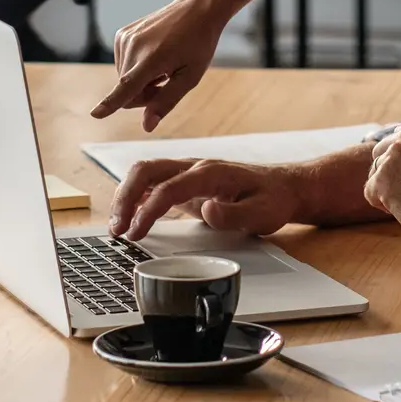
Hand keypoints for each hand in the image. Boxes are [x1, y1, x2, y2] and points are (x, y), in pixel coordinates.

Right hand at [92, 0, 233, 130]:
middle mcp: (134, 46)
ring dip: (141, 80)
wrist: (196, 9)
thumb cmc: (198, 43)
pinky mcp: (122, 34)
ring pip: (123, 79)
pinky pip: (122, 64)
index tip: (95, 114)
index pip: (127, 87)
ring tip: (162, 66)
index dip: (111, 103)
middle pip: (128, 91)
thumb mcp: (190, 76)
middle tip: (167, 81)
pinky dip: (136, 67)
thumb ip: (166, 101)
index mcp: (153, 58)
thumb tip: (146, 126)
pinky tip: (153, 55)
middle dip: (144, 94)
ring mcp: (125, 38)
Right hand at [108, 158, 301, 240]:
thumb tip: (208, 211)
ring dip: (126, 196)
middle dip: (125, 198)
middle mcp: (195, 167)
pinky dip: (136, 196)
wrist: (284, 187)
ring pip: (145, 173)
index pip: (168, 188)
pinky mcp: (186, 182)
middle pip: (146, 170)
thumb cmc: (274, 200)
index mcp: (210, 173)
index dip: (147, 211)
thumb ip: (235, 214)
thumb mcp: (263, 213)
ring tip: (117, 226)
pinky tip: (129, 215)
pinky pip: (152, 182)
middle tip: (117, 229)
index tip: (136, 234)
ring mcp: (188, 172)